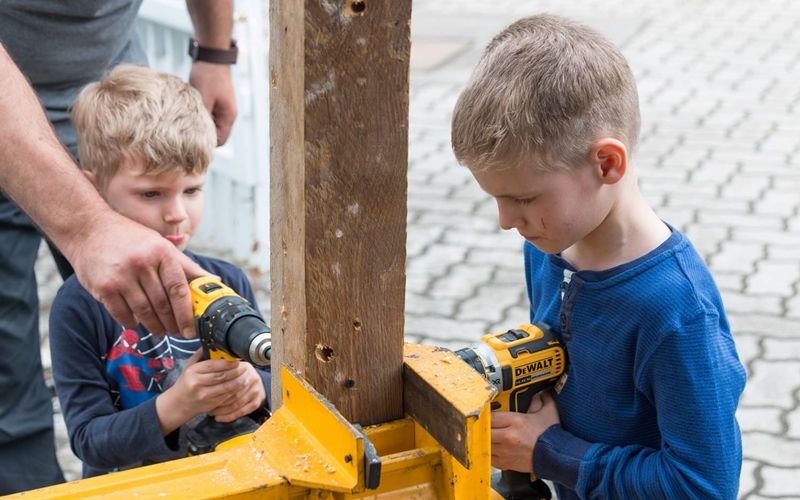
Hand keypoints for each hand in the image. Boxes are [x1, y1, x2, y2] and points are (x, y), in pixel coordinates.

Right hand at [71, 211, 207, 337]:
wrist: (90, 230)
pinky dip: (131, 322)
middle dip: (172, 323)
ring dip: (154, 326)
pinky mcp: (103, 287)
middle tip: (177, 333)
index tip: (190, 329)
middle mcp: (142, 264)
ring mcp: (121, 276)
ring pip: (143, 311)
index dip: (186, 314)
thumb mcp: (162, 246)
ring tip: (159, 331)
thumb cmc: (132, 239)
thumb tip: (215, 281)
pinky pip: (121, 314)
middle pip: (162, 304)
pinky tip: (136, 323)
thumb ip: (187, 266)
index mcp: (162, 253)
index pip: (179, 289)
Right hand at [156, 350, 249, 433]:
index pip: (213, 365)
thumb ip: (201, 354)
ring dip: (239, 382)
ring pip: (227, 388)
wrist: (178, 403)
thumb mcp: (189, 366)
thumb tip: (214, 342)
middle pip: (222, 376)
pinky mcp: (210, 404)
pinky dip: (236, 391)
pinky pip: (227, 397)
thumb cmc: (186, 382)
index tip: (237, 360)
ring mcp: (204, 395)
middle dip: (236, 371)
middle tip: (246, 367)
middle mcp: (197, 383)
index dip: (228, 363)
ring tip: (246, 376)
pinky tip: (241, 386)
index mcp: (193, 371)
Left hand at [189, 61, 236, 144]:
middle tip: (185, 133)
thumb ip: (200, 118)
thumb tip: (193, 134)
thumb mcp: (202, 99)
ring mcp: (222, 109)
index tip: (190, 143)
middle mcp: (227, 115)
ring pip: (210, 125)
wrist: (211, 57)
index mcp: (228, 117)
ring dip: (200, 124)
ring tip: (186, 121)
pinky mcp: (215, 102)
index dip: (206, 144)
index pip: (219, 141)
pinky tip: (189, 111)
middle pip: (215, 134)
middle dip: (202, 135)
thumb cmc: (208, 76)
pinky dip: (199, 116)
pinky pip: (208, 116)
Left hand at [208, 363, 265, 422]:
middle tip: (206, 404)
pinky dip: (229, 416)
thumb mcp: (227, 367)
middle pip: (233, 391)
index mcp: (244, 367)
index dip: (217, 384)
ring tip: (211, 412)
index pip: (229, 375)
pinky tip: (219, 418)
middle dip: (219, 400)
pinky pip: (241, 412)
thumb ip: (217, 364)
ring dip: (222, 410)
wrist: (252, 383)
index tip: (205, 390)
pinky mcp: (256, 402)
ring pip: (236, 403)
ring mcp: (256, 390)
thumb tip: (202, 356)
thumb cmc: (234, 376)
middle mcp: (253, 378)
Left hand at [491, 391, 559, 472]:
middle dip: (482, 427)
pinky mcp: (505, 463)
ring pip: (484, 444)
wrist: (558, 457)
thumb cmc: (552, 436)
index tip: (485, 413)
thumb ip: (543, 399)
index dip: (485, 414)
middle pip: (483, 430)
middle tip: (483, 425)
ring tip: (487, 436)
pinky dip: (489, 452)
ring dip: (484, 440)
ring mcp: (505, 452)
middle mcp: (508, 437)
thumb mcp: (549, 412)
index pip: (490, 416)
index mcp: (515, 421)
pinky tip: (494, 448)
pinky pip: (489, 457)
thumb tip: (541, 391)